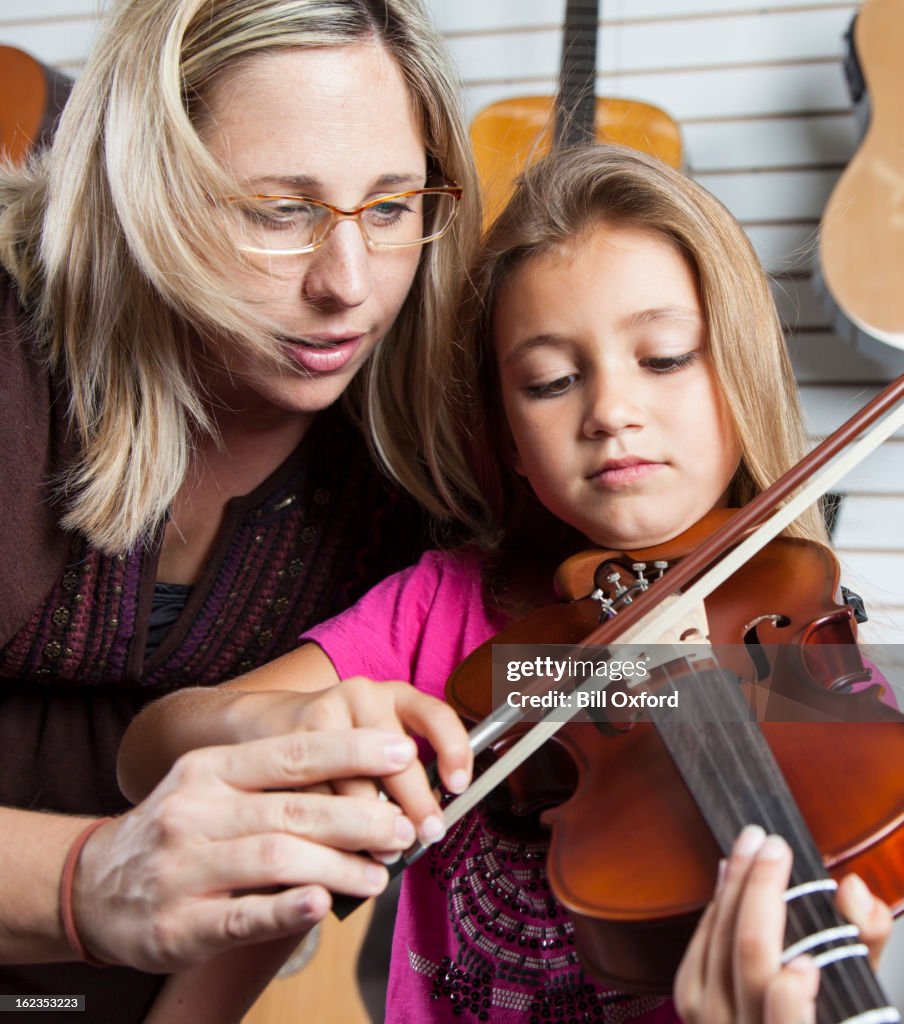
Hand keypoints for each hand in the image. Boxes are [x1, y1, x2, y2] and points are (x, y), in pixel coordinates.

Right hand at [72, 728, 437, 971]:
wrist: (93, 885)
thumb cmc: (178, 830)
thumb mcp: (213, 788)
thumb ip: (275, 786)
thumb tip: (364, 786)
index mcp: (210, 769)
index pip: (293, 753)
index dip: (352, 751)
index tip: (402, 752)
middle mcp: (194, 810)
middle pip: (293, 808)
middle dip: (358, 816)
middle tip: (402, 828)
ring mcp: (183, 867)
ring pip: (276, 858)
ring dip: (338, 866)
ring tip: (379, 874)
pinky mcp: (179, 924)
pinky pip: (241, 916)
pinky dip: (286, 908)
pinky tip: (322, 903)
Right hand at [242, 676, 473, 844]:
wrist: (270, 724)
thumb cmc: (341, 743)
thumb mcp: (381, 741)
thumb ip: (406, 772)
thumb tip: (429, 823)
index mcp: (396, 696)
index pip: (436, 715)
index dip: (453, 749)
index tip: (460, 786)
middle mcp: (363, 696)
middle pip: (398, 756)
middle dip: (415, 804)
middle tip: (423, 836)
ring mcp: (324, 714)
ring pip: (356, 783)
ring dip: (371, 827)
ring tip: (381, 853)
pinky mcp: (290, 740)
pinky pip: (317, 795)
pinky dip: (331, 829)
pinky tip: (341, 847)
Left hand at [674, 825, 892, 1023]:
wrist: (773, 1022)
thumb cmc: (826, 1007)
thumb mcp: (858, 983)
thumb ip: (865, 937)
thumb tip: (851, 889)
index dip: (790, 1003)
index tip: (807, 965)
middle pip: (751, 962)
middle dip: (761, 893)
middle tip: (775, 847)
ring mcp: (712, 1020)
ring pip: (719, 945)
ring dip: (735, 884)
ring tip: (751, 844)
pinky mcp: (690, 1000)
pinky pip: (699, 946)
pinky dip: (716, 906)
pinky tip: (728, 874)